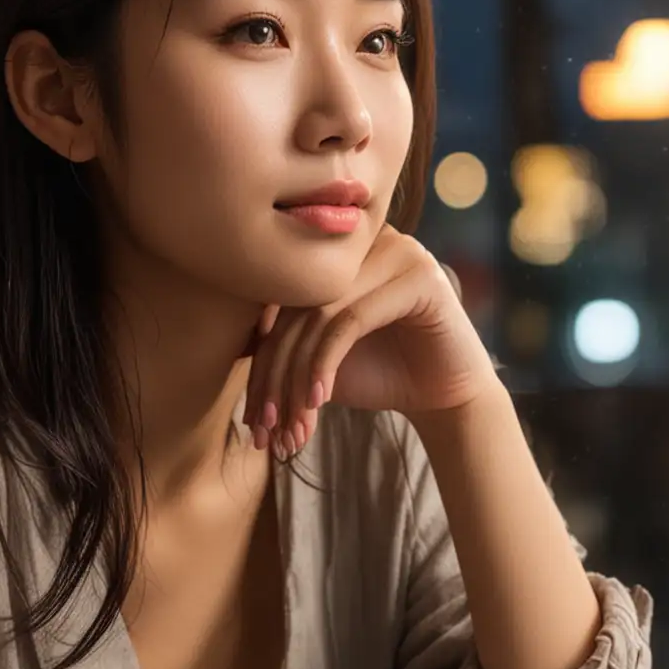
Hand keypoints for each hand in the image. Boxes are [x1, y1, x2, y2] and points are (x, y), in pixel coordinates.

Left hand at [244, 224, 497, 456]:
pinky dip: (326, 363)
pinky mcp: (419, 276)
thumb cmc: (378, 374)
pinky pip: (351, 319)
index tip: (251, 417)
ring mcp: (397, 251)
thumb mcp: (318, 359)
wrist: (443, 398)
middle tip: (264, 427)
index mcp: (337, 250)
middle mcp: (366, 240)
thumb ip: (281, 341)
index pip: (280, 298)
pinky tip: (319, 400)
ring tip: (290, 424)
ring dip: (296, 377)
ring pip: (319, 314)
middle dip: (274, 374)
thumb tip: (225, 342)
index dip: (260, 358)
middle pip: (296, 305)